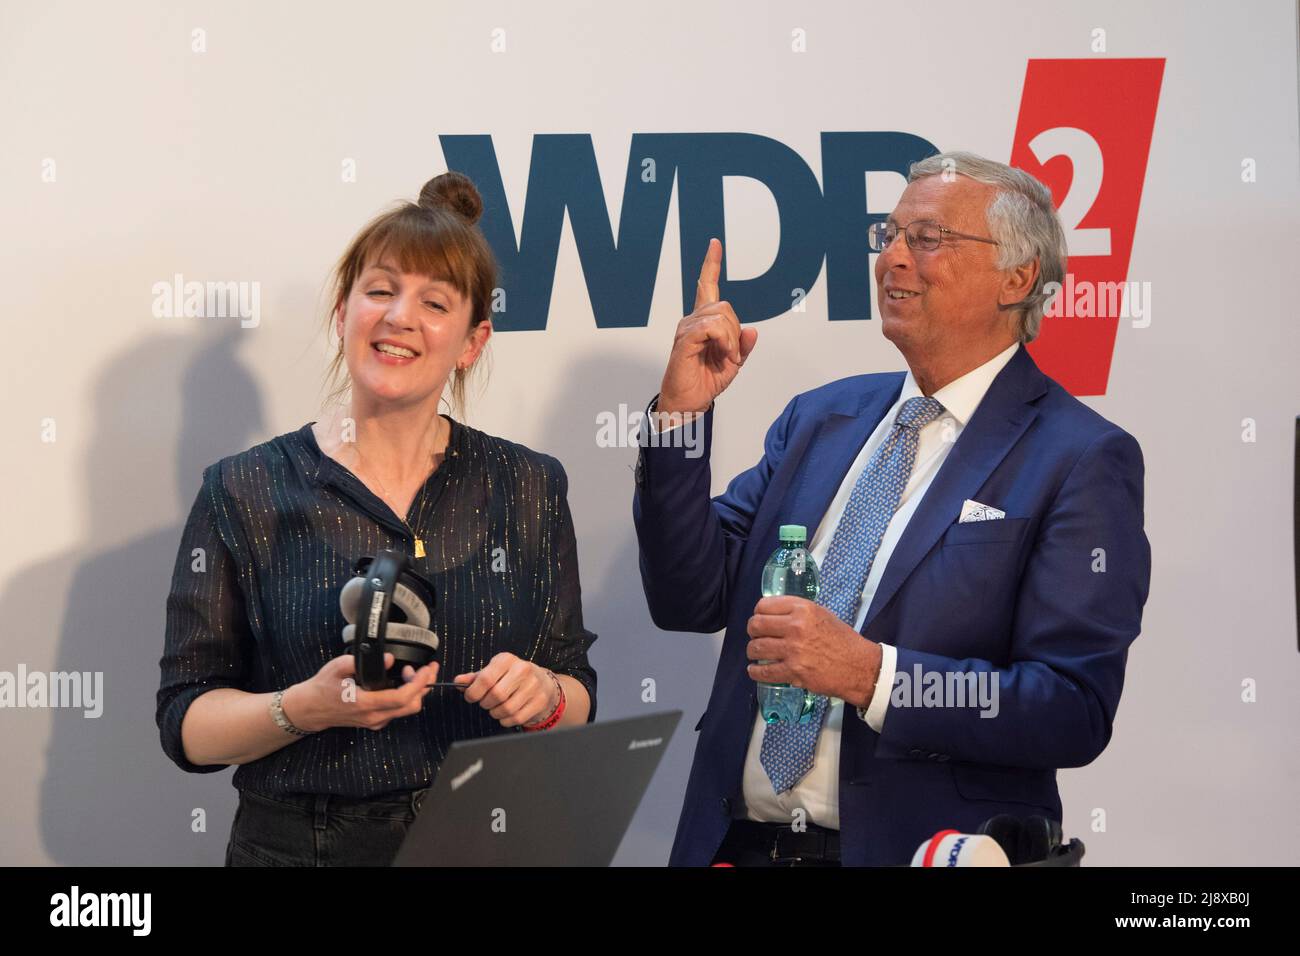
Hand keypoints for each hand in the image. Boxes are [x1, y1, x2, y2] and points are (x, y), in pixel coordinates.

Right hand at [282, 653, 438, 732]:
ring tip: (411, 673)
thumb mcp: (338, 667)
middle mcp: (374, 717)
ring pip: (407, 710)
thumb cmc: (322, 687)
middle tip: (425, 668)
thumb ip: (361, 661)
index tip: (426, 669)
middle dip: (424, 686)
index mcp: (365, 704)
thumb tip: (389, 659)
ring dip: (416, 691)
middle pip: (411, 706)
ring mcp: (375, 722)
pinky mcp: (375, 721)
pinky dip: (407, 697)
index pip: (402, 698)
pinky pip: (398, 711)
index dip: (419, 683)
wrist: (309, 709)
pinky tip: (402, 682)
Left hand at [454, 653, 558, 728]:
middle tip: (485, 703)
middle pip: (496, 695)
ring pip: (506, 709)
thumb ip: (475, 677)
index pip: (485, 678)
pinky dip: (506, 720)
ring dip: (495, 713)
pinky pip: (517, 718)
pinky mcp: (540, 701)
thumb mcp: (494, 671)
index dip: (473, 692)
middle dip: (485, 703)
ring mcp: (533, 686)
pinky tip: (506, 714)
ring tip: (495, 708)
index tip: (471, 696)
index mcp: (507, 660)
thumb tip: (457, 682)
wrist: (541, 682)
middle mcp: (522, 670)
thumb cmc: (512, 676)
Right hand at [657, 238, 757, 417]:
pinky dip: (725, 342)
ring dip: (731, 340)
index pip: (706, 285)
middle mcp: (693, 320)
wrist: (688, 402)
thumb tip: (752, 330)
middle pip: (725, 305)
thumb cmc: (705, 381)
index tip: (715, 244)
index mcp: (704, 321)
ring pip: (721, 316)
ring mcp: (687, 328)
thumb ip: (743, 345)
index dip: (711, 264)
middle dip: (736, 331)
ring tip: (726, 357)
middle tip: (733, 354)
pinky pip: (712, 328)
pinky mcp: (685, 339)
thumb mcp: (733, 362)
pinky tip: (723, 355)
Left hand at [745, 596, 881, 707]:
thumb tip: (773, 614)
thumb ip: (797, 612)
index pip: (764, 605)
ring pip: (756, 648)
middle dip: (753, 632)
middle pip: (756, 625)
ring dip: (753, 652)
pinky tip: (755, 670)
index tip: (760, 619)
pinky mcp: (793, 672)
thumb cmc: (842, 639)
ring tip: (756, 654)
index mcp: (803, 609)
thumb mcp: (821, 614)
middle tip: (756, 637)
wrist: (859, 666)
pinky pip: (764, 672)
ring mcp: (793, 650)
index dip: (758, 613)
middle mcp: (796, 627)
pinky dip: (755, 672)